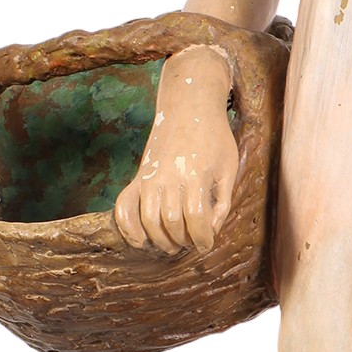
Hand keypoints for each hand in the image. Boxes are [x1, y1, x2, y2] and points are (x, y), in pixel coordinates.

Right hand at [112, 51, 238, 254]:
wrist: (188, 106)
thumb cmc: (214, 137)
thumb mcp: (228, 167)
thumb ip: (222, 202)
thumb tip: (211, 230)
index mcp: (195, 176)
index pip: (195, 220)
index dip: (203, 239)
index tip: (207, 244)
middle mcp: (168, 178)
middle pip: (171, 223)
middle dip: (184, 241)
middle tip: (192, 242)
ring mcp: (148, 177)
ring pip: (148, 220)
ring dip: (160, 240)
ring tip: (173, 244)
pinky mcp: (138, 176)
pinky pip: (123, 207)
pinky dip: (128, 227)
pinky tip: (140, 240)